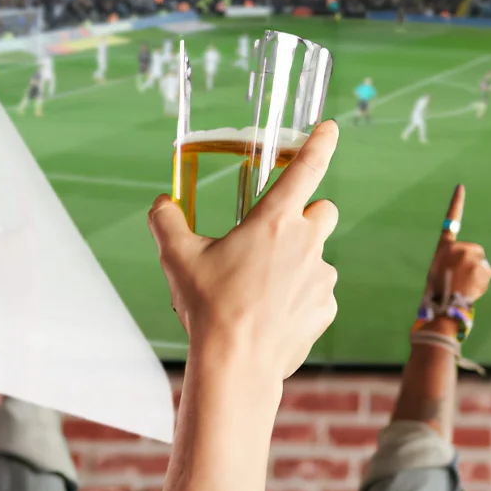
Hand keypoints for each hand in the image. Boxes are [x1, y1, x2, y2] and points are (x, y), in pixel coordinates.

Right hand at [147, 118, 339, 379]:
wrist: (236, 362)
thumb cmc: (208, 306)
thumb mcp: (178, 258)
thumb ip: (167, 222)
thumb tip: (161, 203)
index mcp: (273, 221)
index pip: (306, 169)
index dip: (320, 143)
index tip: (330, 128)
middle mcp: (306, 242)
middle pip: (323, 210)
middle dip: (306, 216)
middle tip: (274, 236)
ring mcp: (321, 276)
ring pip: (317, 256)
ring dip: (297, 263)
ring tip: (260, 290)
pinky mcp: (326, 308)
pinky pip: (317, 292)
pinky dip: (299, 297)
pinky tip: (271, 315)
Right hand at [424, 184, 490, 305]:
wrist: (445, 306)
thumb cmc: (438, 290)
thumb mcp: (437, 269)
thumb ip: (451, 260)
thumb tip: (467, 265)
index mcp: (444, 247)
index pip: (451, 220)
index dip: (456, 203)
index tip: (461, 187)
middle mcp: (458, 248)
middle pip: (474, 250)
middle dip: (471, 262)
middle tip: (458, 278)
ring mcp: (472, 258)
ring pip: (481, 263)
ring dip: (476, 274)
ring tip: (463, 286)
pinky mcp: (483, 268)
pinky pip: (486, 274)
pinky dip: (481, 283)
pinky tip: (471, 290)